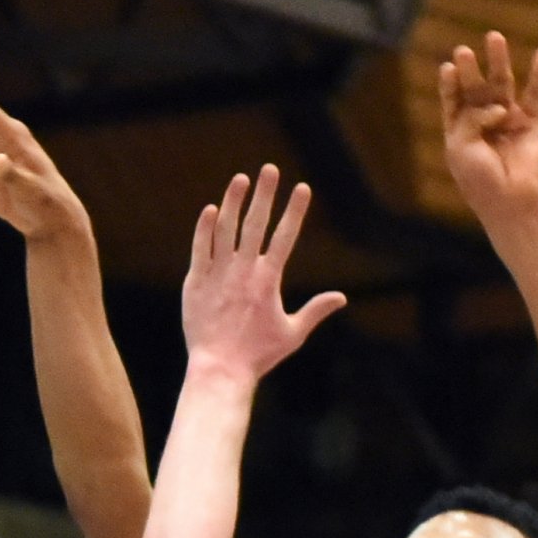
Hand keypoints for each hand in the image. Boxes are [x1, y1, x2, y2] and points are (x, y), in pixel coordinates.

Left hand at [181, 165, 343, 380]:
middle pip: (256, 224)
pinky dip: (204, 229)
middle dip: (265, 194)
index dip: (295, 210)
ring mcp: (217, 275)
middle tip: (270, 168)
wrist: (219, 369)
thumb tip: (342, 297)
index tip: (302, 187)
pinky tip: (211, 209)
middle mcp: (243, 271)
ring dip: (234, 202)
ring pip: (225, 230)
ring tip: (241, 179)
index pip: (285, 236)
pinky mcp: (195, 283)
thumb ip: (316, 311)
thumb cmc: (258, 355)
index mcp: (268, 280)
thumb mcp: (292, 334)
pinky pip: (200, 249)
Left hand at [440, 32, 537, 226]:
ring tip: (494, 37)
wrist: (508, 200)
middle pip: (475, 88)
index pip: (453, 100)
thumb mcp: (461, 147)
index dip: (450, 83)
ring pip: (503, 84)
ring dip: (498, 61)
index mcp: (459, 129)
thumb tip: (496, 105)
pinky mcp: (530, 123)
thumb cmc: (478, 178)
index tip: (448, 67)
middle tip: (463, 50)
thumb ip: (470, 119)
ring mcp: (507, 120)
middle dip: (470, 69)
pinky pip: (536, 96)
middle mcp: (482, 121)